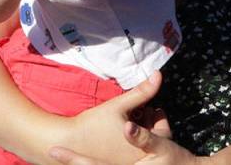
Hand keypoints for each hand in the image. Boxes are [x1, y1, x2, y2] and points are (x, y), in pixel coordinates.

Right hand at [53, 73, 185, 163]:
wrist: (67, 141)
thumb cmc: (92, 124)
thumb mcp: (120, 105)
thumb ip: (142, 91)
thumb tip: (158, 74)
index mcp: (140, 147)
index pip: (163, 131)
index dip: (156, 116)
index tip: (146, 108)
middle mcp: (135, 158)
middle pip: (154, 140)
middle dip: (149, 125)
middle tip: (138, 113)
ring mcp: (124, 164)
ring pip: (142, 147)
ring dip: (140, 133)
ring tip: (127, 122)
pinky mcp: (114, 164)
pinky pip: (129, 153)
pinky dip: (129, 142)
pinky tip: (117, 133)